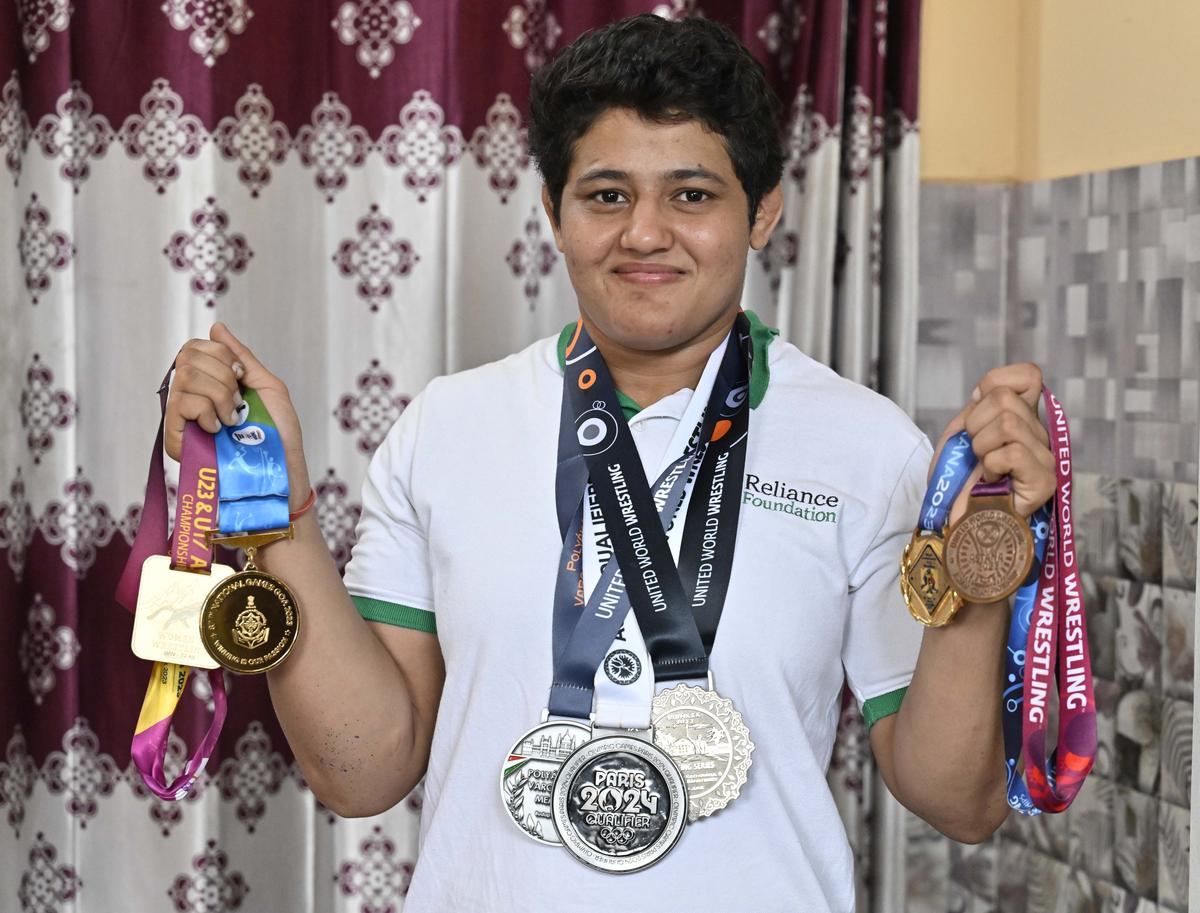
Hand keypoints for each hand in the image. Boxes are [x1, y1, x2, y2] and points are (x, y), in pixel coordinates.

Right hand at [166, 323, 311, 508]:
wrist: (283, 469)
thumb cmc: (279, 434)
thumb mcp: (266, 386)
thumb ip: (240, 357)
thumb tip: (216, 327)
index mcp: (209, 384)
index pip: (193, 349)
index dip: (219, 355)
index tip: (241, 376)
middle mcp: (190, 398)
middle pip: (186, 357)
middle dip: (223, 375)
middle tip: (239, 401)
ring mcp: (181, 419)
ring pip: (185, 377)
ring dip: (219, 394)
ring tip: (232, 418)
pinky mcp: (177, 440)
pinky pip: (181, 404)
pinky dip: (206, 410)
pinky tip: (218, 428)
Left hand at [930, 363, 1055, 523]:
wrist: (952, 524)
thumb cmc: (955, 485)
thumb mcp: (960, 435)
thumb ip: (978, 408)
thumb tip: (988, 390)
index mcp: (1022, 419)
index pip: (1028, 374)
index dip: (995, 383)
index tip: (975, 416)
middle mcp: (1039, 435)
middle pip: (1006, 396)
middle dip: (974, 424)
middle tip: (973, 453)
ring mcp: (1046, 458)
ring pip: (1008, 422)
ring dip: (980, 447)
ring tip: (983, 469)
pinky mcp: (1045, 482)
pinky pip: (1014, 452)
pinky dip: (992, 466)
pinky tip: (993, 482)